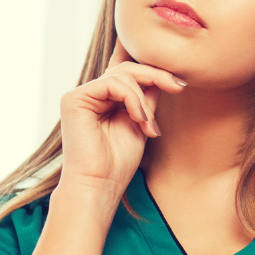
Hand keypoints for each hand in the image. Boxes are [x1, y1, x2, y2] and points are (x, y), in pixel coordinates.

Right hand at [57, 39, 185, 199]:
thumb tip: (164, 76)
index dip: (155, 73)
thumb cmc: (119, 162)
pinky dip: (133, 99)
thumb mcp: (142, 123)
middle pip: (127, 68)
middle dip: (156, 76)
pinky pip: (113, 83)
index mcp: (103, 99)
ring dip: (144, 100)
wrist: (100, 185)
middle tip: (179, 88)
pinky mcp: (74, 99)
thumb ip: (147, 99)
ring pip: (123, 75)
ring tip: (149, 126)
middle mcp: (90, 94)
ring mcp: (80, 95)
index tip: (180, 85)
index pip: (130, 73)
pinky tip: (139, 120)